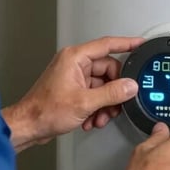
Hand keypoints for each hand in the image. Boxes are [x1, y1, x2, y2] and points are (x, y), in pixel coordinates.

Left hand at [1, 35, 142, 151]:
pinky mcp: (73, 89)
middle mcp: (74, 63)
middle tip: (115, 105)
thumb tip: (130, 86)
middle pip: (107, 70)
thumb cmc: (45, 111)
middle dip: (113, 91)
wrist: (28, 126)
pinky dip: (96, 107)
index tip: (140, 43)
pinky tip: (91, 119)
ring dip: (104, 103)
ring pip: (102, 85)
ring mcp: (73, 76)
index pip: (107, 45)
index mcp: (75, 57)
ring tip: (99, 117)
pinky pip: (94, 93)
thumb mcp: (84, 103)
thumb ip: (111, 93)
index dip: (127, 43)